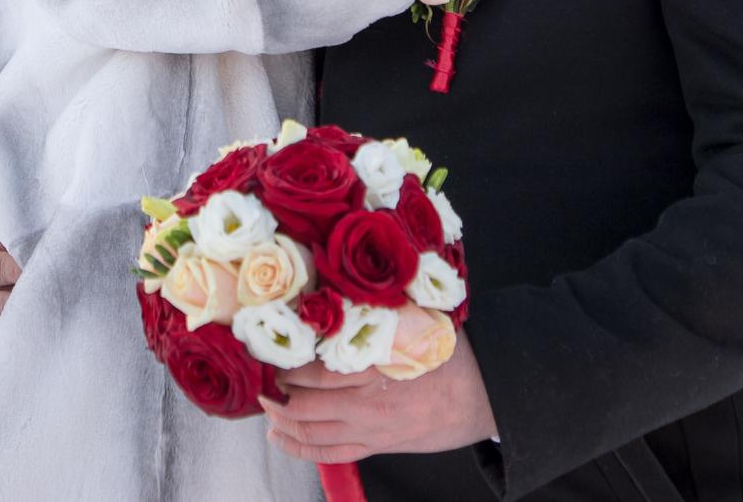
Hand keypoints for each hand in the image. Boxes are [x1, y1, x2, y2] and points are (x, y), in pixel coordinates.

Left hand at [259, 335, 497, 464]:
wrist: (481, 399)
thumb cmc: (450, 358)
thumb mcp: (417, 325)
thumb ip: (380, 314)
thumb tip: (343, 288)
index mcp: (378, 370)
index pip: (318, 373)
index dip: (288, 367)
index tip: (271, 353)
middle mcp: (370, 405)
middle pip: (307, 407)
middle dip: (278, 396)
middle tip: (261, 381)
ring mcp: (371, 430)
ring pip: (314, 434)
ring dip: (283, 423)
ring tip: (265, 409)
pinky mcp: (376, 446)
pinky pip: (330, 453)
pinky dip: (300, 448)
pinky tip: (281, 438)